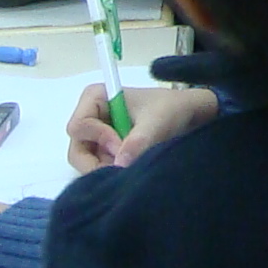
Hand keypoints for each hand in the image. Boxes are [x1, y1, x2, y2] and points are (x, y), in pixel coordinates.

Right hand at [65, 78, 222, 171]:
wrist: (189, 115)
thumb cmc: (172, 109)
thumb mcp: (158, 122)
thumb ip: (138, 141)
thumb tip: (119, 164)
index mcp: (94, 97)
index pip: (78, 127)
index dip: (99, 139)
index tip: (122, 144)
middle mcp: (90, 116)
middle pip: (77, 150)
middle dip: (101, 160)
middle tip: (127, 162)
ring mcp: (97, 136)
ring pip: (87, 163)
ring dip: (109, 167)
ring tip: (134, 161)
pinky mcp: (106, 150)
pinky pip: (99, 167)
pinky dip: (114, 171)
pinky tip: (133, 166)